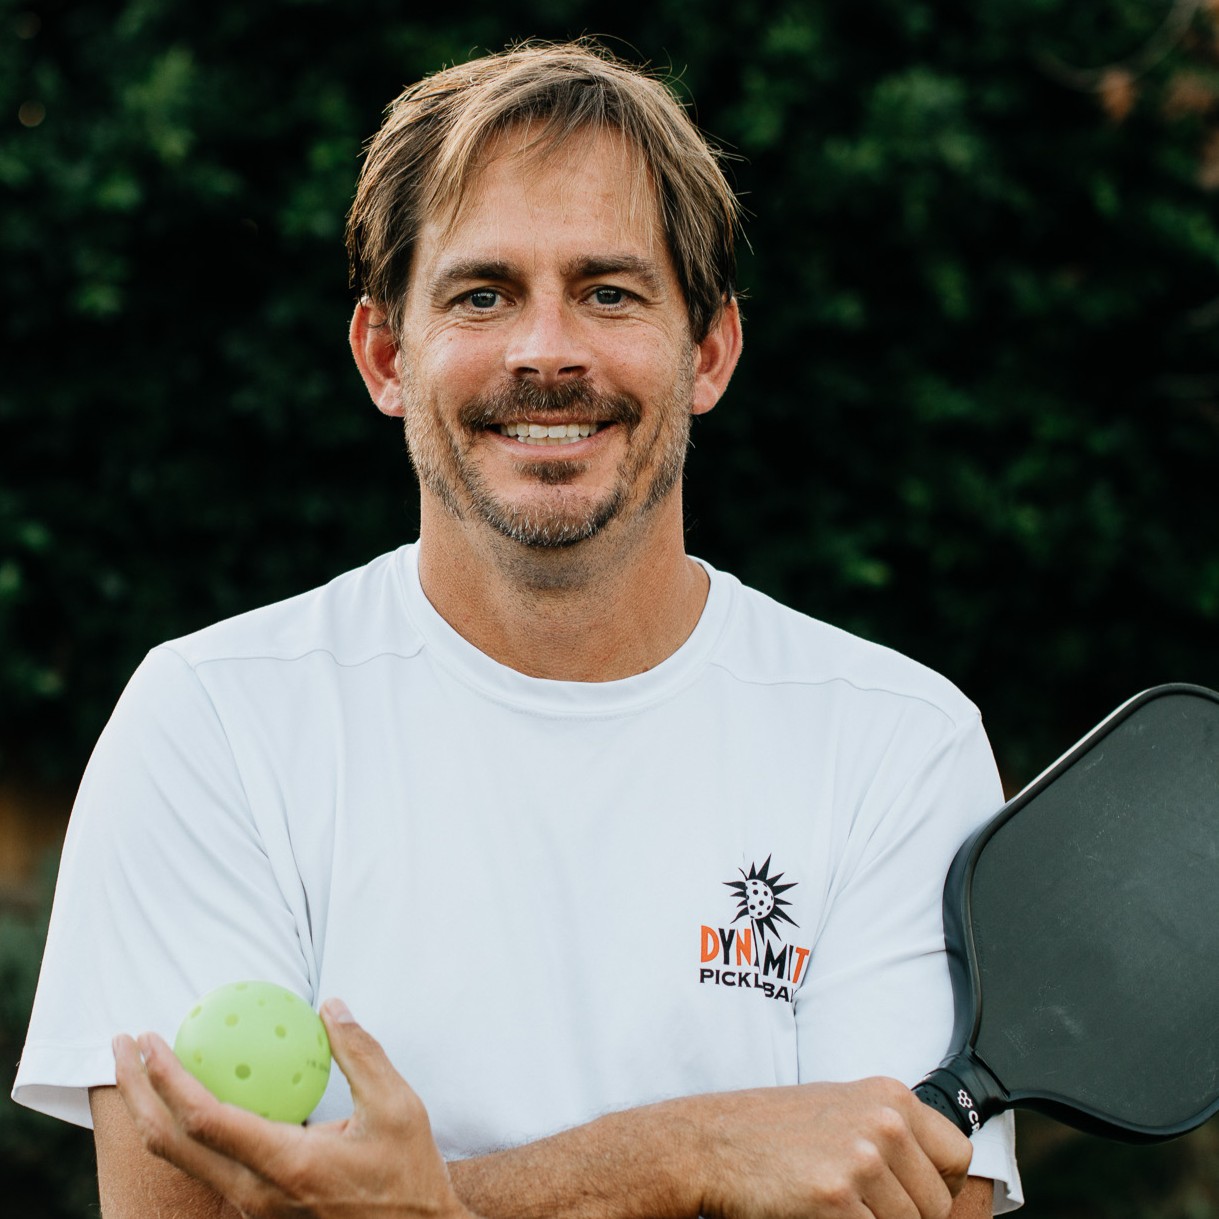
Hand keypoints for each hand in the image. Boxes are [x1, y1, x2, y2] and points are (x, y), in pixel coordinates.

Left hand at [112, 998, 475, 1218]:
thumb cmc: (409, 1176)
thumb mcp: (399, 1107)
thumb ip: (361, 1054)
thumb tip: (330, 1006)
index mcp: (286, 1165)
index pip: (204, 1119)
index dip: (167, 1077)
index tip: (150, 1038)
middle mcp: (254, 1193)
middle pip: (169, 1143)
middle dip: (135, 1089)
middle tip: (123, 1043)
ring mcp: (250, 1209)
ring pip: (179, 1160)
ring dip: (150, 1109)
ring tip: (145, 1065)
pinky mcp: (255, 1210)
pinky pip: (204, 1165)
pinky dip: (181, 1127)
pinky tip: (192, 1092)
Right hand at [692, 1077, 972, 1218]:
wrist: (712, 1142)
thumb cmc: (773, 1130)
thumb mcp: (841, 1109)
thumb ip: (890, 1133)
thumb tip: (937, 1182)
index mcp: (890, 1096)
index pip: (958, 1157)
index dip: (938, 1186)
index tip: (912, 1194)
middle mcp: (883, 1123)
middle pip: (936, 1205)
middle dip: (904, 1216)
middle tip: (858, 1204)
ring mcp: (861, 1160)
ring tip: (833, 1205)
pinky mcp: (837, 1199)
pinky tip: (816, 1212)